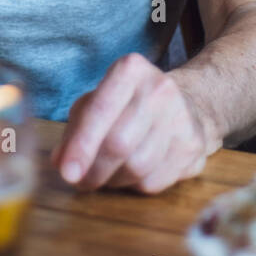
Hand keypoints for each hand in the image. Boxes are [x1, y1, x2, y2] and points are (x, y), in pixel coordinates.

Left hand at [50, 53, 217, 193]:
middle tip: (80, 181)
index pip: (101, 110)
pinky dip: (135, 186)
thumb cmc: (130, 103)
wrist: (189, 102)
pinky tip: (133, 173)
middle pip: (119, 144)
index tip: (67, 172)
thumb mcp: (99, 101)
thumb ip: (75, 129)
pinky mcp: (194, 147)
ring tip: (106, 174)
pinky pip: (155, 182)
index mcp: (131, 69)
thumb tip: (60, 162)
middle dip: (94, 170)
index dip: (81, 145)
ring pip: (137, 168)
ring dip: (113, 180)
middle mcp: (160, 89)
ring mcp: (183, 118)